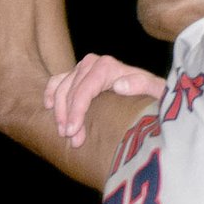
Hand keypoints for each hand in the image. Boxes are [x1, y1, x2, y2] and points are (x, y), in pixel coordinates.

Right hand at [45, 53, 165, 147]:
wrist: (151, 91)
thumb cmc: (153, 94)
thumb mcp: (156, 90)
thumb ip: (143, 85)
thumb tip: (119, 85)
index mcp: (108, 66)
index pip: (84, 89)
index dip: (76, 110)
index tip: (73, 132)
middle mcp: (93, 63)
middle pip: (71, 91)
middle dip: (68, 117)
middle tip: (72, 140)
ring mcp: (83, 68)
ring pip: (61, 88)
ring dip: (59, 112)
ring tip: (64, 133)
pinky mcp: (77, 74)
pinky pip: (57, 81)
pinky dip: (50, 93)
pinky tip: (48, 108)